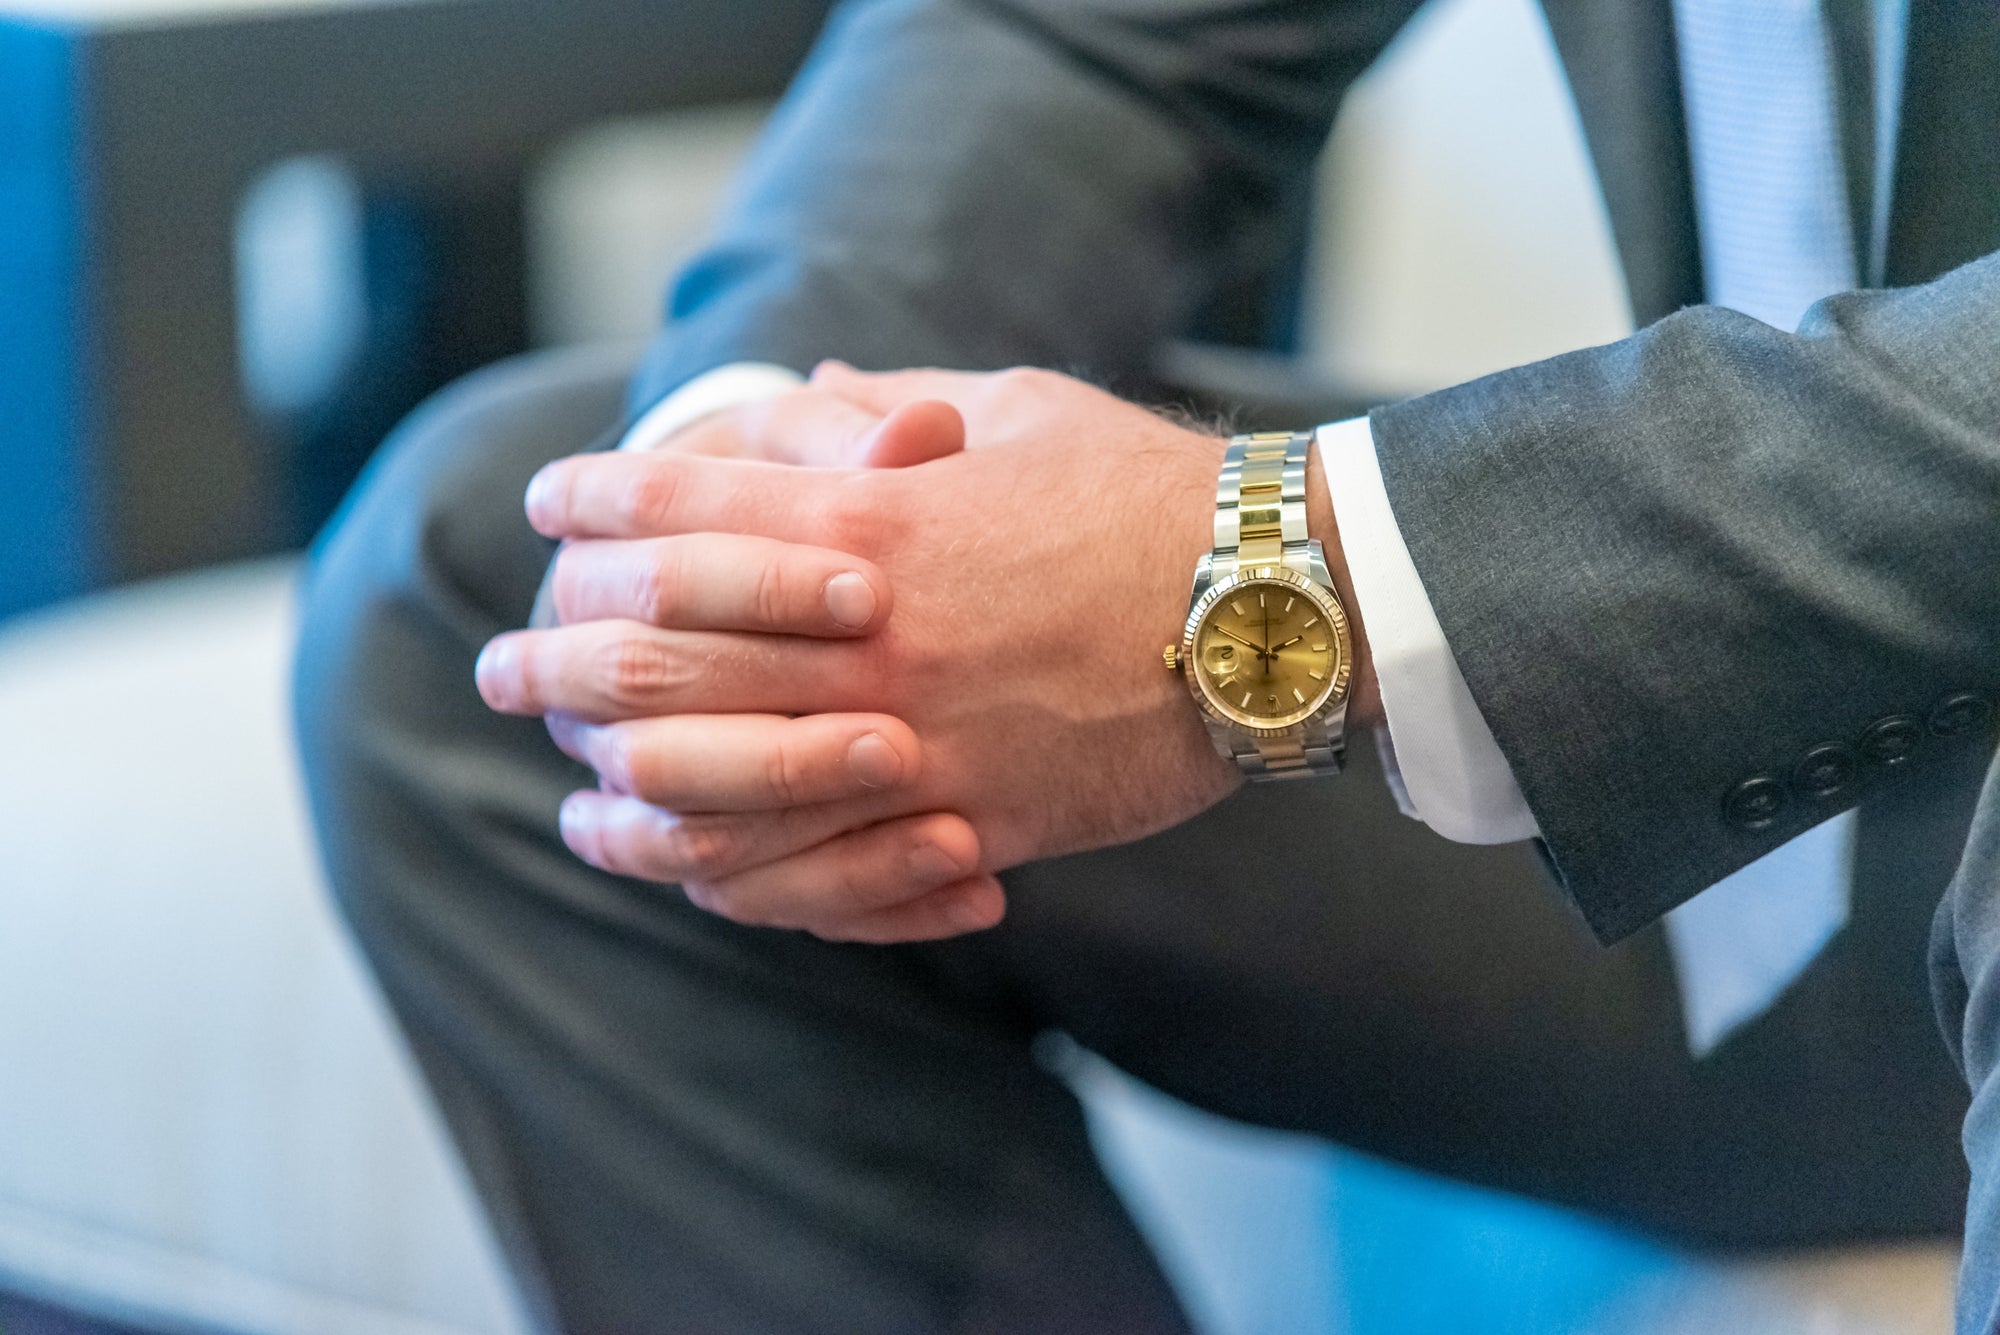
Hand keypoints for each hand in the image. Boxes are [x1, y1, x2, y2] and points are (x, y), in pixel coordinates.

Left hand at [479, 367, 1373, 941]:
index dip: (595, 502)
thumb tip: (816, 394)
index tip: (547, 507)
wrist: (1280, 606)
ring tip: (569, 794)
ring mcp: (916, 743)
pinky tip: (679, 868)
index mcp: (876, 520)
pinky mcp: (971, 824)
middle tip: (502, 665)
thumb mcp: (1020, 411)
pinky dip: (730, 877)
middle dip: (558, 659)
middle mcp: (871, 639)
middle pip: (657, 658)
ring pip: (714, 788)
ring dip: (619, 789)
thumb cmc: (1153, 492)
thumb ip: (896, 414)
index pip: (684, 509)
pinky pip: (815, 873)